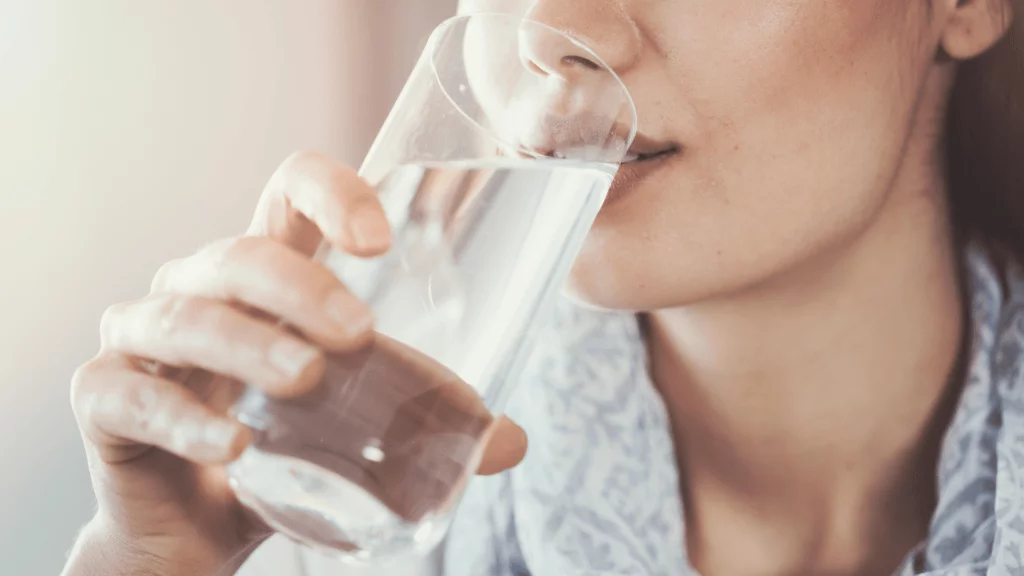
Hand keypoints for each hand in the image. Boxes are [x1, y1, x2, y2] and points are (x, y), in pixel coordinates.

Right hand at [63, 151, 527, 575]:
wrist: (198, 526)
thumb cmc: (281, 446)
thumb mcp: (354, 420)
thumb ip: (421, 418)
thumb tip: (510, 443)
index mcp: (264, 278)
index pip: (287, 196)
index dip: (330, 193)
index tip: (380, 239)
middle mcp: (198, 290)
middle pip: (240, 255)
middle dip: (300, 287)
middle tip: (357, 334)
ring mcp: (142, 339)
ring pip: (187, 317)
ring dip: (249, 345)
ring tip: (305, 381)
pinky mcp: (105, 398)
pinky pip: (131, 394)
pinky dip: (184, 418)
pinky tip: (234, 446)